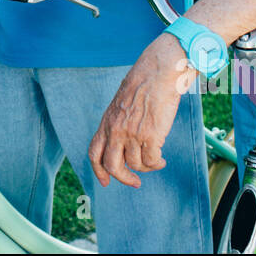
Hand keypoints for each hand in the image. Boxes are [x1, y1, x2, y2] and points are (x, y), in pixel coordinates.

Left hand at [88, 33, 195, 187]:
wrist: (158, 72)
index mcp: (107, 122)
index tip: (105, 182)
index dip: (98, 170)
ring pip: (136, 165)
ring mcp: (133, 134)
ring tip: (155, 160)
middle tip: (135, 182)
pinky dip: (157, 163)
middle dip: (123, 178)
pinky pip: (152, 161)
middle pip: (112, 166)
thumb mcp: (121, 103)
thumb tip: (123, 143)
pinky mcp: (151, 136)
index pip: (94, 152)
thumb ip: (118, 123)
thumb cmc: (143, 84)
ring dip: (147, 167)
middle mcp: (117, 130)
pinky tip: (162, 159)